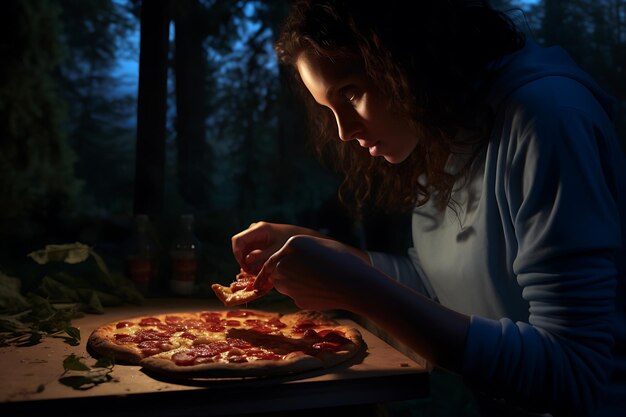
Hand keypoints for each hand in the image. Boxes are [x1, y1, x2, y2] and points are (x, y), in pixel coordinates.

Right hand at [231, 221, 322, 273]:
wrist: (302, 238)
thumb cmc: (290, 243)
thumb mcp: (276, 251)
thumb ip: (261, 257)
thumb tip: (246, 261)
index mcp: (259, 229)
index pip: (238, 240)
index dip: (237, 254)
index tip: (245, 267)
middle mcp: (255, 231)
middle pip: (240, 246)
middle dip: (243, 261)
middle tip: (252, 274)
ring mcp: (256, 236)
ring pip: (244, 251)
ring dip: (248, 263)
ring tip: (258, 273)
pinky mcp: (259, 242)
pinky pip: (250, 252)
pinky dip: (253, 262)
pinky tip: (261, 270)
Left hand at [254, 235, 372, 310]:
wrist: (355, 284)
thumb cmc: (341, 260)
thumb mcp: (318, 245)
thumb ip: (297, 250)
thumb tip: (280, 262)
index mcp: (291, 244)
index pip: (276, 256)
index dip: (281, 261)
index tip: (290, 265)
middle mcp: (284, 264)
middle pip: (275, 271)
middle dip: (284, 273)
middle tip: (305, 272)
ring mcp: (289, 284)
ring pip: (282, 285)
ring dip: (290, 283)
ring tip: (314, 279)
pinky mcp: (298, 301)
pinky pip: (296, 296)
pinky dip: (304, 294)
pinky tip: (321, 289)